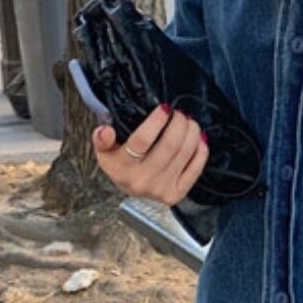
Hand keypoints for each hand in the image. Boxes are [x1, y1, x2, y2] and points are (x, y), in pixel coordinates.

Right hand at [93, 104, 208, 207]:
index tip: (164, 108)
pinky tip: (199, 138)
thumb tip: (105, 130)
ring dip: (192, 133)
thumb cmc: (121, 165)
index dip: (157, 121)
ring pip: (184, 154)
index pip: (142, 140)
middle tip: (180, 113)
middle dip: (179, 123)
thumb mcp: (105, 152)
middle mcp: (143, 181)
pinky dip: (201, 151)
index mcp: (123, 168)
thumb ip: (102, 139)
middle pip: (169, 145)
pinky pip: (195, 169)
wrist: (134, 191)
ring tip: (190, 122)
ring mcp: (161, 190)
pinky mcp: (176, 195)